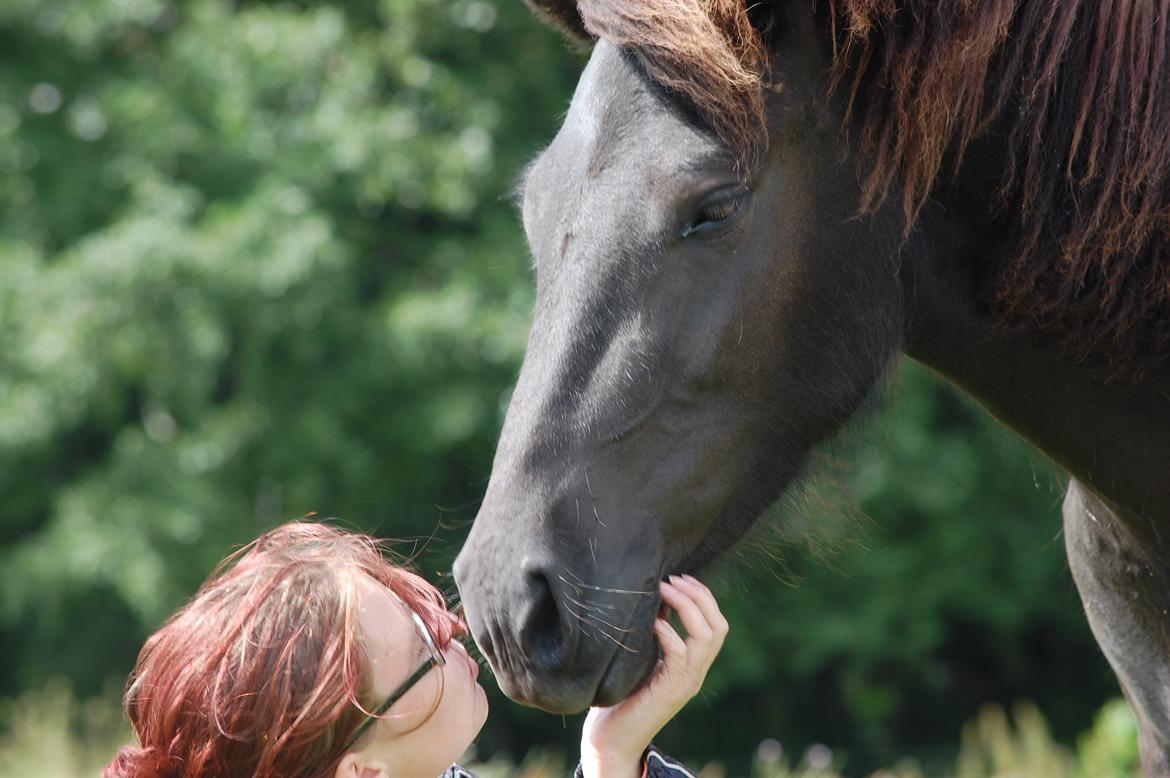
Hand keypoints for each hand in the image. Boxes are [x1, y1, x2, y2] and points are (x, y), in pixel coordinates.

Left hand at [579, 575, 727, 777]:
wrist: (612, 737)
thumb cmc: (621, 694)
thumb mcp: (643, 656)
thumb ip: (655, 632)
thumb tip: (654, 596)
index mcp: (693, 662)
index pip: (717, 623)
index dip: (703, 596)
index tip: (679, 576)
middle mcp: (696, 671)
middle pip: (719, 626)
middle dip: (699, 596)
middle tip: (673, 578)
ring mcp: (687, 681)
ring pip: (707, 637)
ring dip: (686, 607)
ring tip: (664, 590)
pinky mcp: (671, 690)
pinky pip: (680, 654)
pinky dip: (668, 632)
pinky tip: (652, 622)